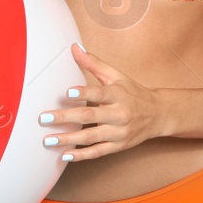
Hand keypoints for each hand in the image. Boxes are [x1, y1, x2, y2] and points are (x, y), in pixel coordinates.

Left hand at [37, 42, 168, 160]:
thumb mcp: (116, 76)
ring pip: (91, 137)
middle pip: (90, 116)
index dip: (83, 93)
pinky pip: (97, 152)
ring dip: (68, 139)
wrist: (158, 114)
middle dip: (66, 118)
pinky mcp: (118, 146)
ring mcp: (119, 132)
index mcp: (118, 94)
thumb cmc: (133, 92)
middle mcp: (119, 114)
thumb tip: (75, 47)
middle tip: (44, 118)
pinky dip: (81, 155)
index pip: (99, 93)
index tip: (66, 92)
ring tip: (48, 140)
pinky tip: (64, 155)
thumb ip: (94, 63)